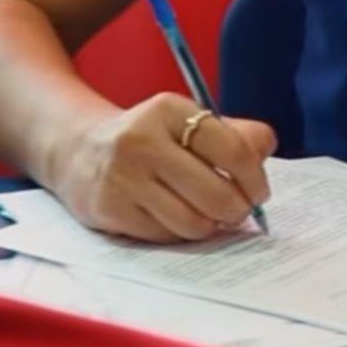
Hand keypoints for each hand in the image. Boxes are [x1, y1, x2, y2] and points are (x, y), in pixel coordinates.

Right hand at [50, 92, 275, 242]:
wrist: (80, 150)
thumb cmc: (150, 138)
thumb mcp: (187, 122)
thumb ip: (233, 132)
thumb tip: (266, 148)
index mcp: (169, 110)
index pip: (231, 149)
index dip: (255, 177)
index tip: (260, 192)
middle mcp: (143, 140)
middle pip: (215, 193)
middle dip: (237, 209)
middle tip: (241, 211)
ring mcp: (123, 177)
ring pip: (192, 221)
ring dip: (212, 226)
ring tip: (213, 216)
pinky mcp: (110, 209)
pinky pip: (166, 236)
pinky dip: (183, 234)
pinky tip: (181, 219)